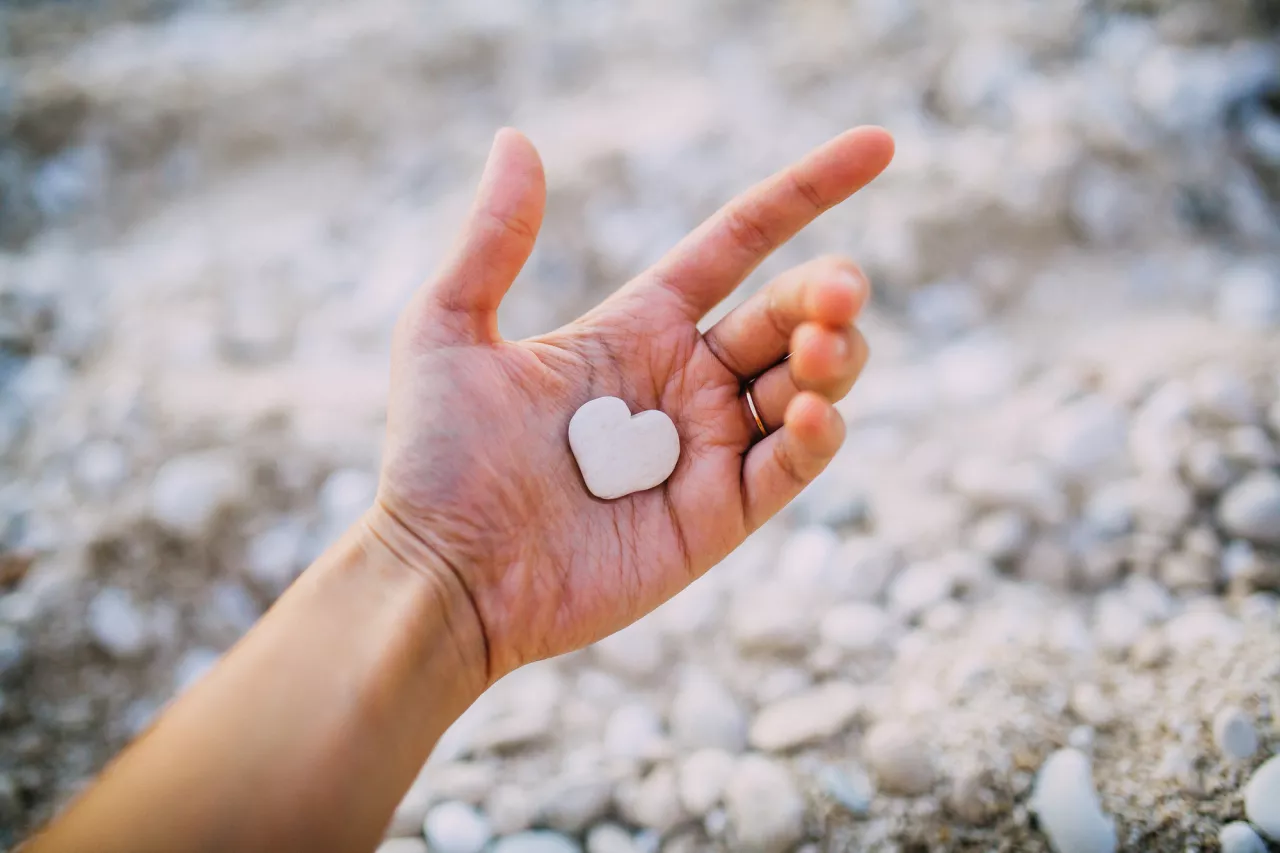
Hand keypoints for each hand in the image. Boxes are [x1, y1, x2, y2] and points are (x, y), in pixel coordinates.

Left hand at [370, 127, 894, 682]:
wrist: (444, 576)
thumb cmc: (436, 459)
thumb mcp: (447, 329)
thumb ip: (493, 239)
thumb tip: (516, 138)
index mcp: (638, 325)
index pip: (742, 241)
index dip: (807, 192)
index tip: (878, 146)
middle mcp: (683, 380)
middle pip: (787, 314)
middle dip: (827, 293)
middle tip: (837, 291)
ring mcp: (707, 448)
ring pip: (808, 383)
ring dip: (832, 356)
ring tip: (817, 347)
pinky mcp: (719, 515)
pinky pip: (791, 465)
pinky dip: (815, 433)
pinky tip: (805, 411)